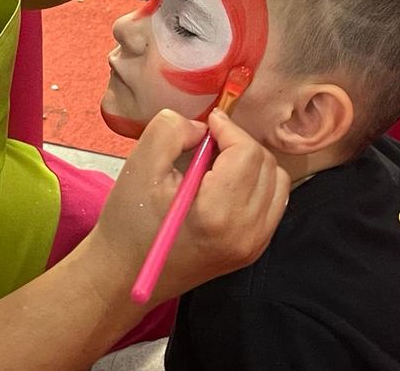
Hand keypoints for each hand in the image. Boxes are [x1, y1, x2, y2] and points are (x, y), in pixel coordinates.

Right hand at [89, 109, 289, 304]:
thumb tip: (204, 129)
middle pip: (265, 164)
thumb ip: (171, 131)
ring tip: (217, 166)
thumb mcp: (139, 165)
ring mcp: (253, 245)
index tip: (207, 124)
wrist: (123, 275)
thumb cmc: (128, 222)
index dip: (228, 129)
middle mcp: (245, 232)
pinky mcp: (252, 251)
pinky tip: (225, 187)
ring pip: (276, 183)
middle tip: (207, 145)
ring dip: (251, 164)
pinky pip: (272, 204)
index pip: (246, 152)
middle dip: (238, 145)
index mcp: (217, 212)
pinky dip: (255, 186)